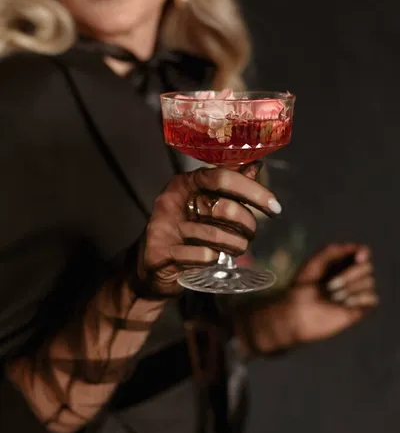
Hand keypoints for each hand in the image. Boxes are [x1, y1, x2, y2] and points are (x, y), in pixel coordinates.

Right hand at [136, 164, 281, 296]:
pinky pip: (203, 256)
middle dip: (247, 224)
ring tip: (235, 248)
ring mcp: (164, 226)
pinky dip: (213, 260)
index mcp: (185, 183)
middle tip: (250, 234)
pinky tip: (210, 259)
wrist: (149, 268)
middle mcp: (172, 200)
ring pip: (216, 236)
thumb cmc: (184, 232)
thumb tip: (256, 164)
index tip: (275, 207)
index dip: (254, 191)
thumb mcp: (203, 205)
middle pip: (224, 207)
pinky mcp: (160, 252)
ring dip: (235, 246)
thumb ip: (228, 186)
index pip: (223, 177)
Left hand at [287, 243, 377, 343]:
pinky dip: (360, 298)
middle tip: (330, 286)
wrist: (297, 315)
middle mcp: (349, 277)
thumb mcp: (313, 264)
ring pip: (369, 282)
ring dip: (350, 288)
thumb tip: (357, 248)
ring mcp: (354, 293)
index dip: (363, 252)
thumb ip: (333, 250)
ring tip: (333, 298)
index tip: (358, 257)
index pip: (361, 252)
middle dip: (349, 274)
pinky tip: (345, 304)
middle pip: (367, 267)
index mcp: (338, 264)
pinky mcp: (357, 309)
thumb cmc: (300, 289)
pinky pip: (372, 298)